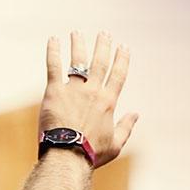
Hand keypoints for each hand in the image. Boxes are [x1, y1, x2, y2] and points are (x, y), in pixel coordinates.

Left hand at [39, 30, 137, 167]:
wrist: (68, 156)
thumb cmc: (92, 154)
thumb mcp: (116, 144)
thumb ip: (127, 127)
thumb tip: (136, 114)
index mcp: (109, 103)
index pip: (118, 75)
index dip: (122, 59)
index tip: (123, 47)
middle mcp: (93, 92)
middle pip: (100, 63)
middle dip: (103, 46)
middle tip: (104, 33)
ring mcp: (73, 90)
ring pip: (78, 60)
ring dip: (79, 45)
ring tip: (77, 33)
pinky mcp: (55, 92)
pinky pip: (53, 66)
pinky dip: (53, 52)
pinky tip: (53, 39)